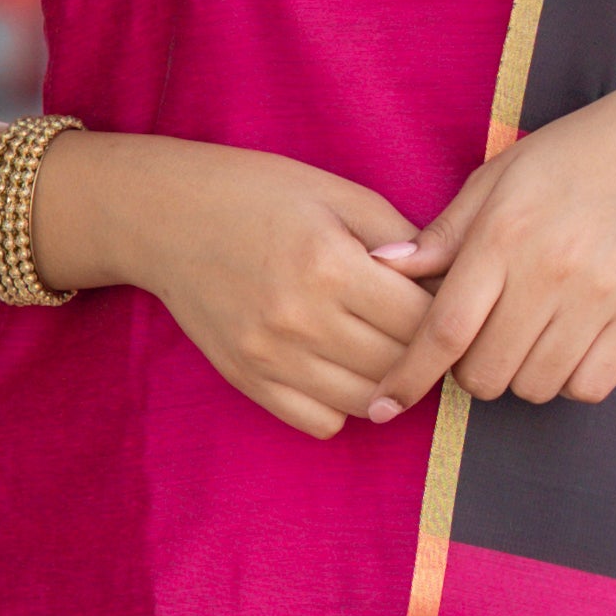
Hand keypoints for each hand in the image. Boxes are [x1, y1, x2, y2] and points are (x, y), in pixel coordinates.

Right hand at [43, 129, 432, 441]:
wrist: (164, 217)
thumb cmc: (256, 193)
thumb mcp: (335, 193)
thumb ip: (398, 236)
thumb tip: (449, 281)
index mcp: (328, 265)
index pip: (422, 320)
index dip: (448, 313)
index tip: (451, 302)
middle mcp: (298, 319)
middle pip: (399, 366)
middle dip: (426, 351)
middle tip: (428, 330)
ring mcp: (268, 357)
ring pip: (366, 402)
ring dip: (389, 383)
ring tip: (389, 349)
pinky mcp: (247, 380)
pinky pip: (320, 422)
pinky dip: (343, 405)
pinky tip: (343, 368)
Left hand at [367, 68, 615, 415]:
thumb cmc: (573, 155)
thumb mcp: (498, 177)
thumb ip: (444, 233)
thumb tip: (382, 268)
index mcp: (503, 235)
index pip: (444, 329)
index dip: (409, 377)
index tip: (385, 405)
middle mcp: (549, 272)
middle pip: (485, 372)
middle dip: (468, 373)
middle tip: (478, 343)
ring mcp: (598, 298)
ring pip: (535, 386)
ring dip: (518, 377)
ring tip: (525, 340)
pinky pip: (588, 386)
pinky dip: (568, 381)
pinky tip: (565, 347)